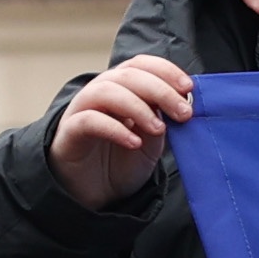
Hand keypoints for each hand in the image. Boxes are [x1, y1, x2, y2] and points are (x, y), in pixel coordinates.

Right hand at [50, 54, 199, 210]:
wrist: (96, 192)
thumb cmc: (123, 161)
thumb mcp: (153, 140)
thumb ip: (162, 119)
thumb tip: (182, 104)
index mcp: (123, 89)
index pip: (140, 65)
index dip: (164, 70)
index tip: (188, 88)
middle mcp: (101, 93)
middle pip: (127, 75)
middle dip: (160, 90)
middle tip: (183, 112)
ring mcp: (82, 110)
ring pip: (105, 91)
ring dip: (138, 107)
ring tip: (159, 129)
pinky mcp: (70, 131)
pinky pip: (89, 120)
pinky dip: (114, 128)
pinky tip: (134, 142)